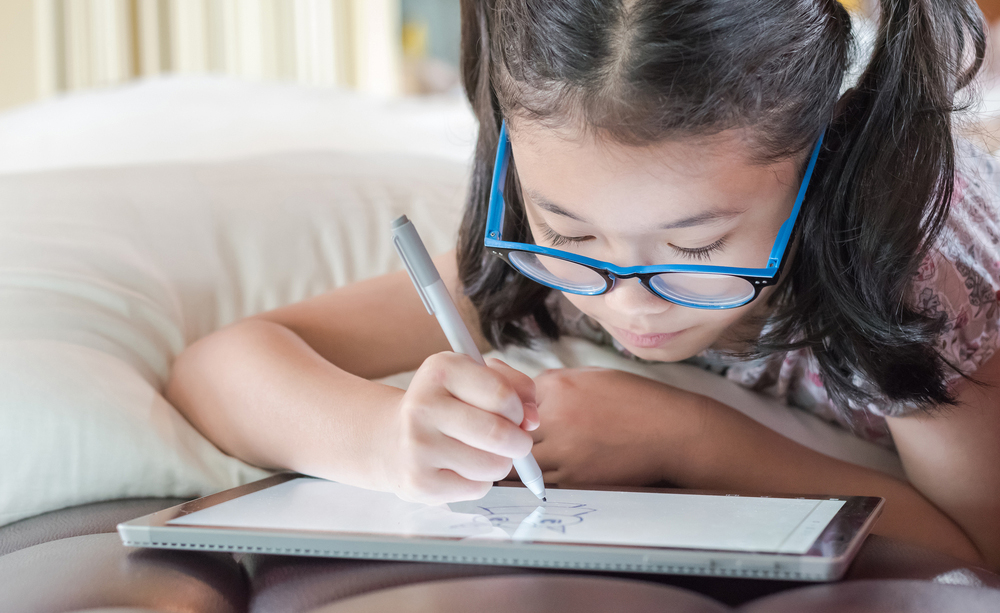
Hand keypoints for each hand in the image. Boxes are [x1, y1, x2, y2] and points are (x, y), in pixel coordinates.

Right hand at [378, 353, 539, 504]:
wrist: (392, 439)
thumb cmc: (447, 406)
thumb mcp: (476, 379)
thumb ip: (515, 387)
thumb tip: (532, 420)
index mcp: (440, 370)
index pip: (502, 394)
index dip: (518, 409)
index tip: (515, 415)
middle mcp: (423, 405)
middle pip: (499, 434)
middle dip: (519, 442)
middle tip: (514, 442)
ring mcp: (417, 446)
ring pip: (493, 465)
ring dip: (500, 463)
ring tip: (482, 453)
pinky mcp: (419, 482)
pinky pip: (477, 488)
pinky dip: (480, 481)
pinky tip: (460, 468)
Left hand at [515, 367, 703, 487]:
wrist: (672, 432)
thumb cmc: (637, 401)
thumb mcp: (594, 376)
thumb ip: (557, 382)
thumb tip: (527, 393)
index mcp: (558, 385)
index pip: (513, 396)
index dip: (517, 407)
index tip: (524, 413)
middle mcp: (555, 416)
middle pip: (510, 429)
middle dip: (512, 434)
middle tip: (519, 439)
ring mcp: (563, 449)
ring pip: (521, 460)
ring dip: (525, 459)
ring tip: (541, 455)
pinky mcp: (575, 477)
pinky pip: (544, 479)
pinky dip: (546, 476)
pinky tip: (562, 467)